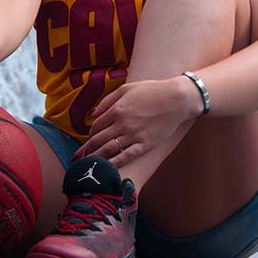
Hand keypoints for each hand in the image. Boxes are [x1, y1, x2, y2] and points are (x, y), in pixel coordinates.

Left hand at [73, 76, 196, 166]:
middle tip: (80, 158)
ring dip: (96, 158)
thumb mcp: (126, 89)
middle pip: (98, 140)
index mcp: (117, 109)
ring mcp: (134, 135)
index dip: (90, 134)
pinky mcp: (146, 144)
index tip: (89, 139)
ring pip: (109, 150)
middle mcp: (122, 124)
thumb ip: (107, 101)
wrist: (177, 99)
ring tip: (89, 165)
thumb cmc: (152, 91)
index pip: (96, 126)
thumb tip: (92, 114)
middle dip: (87, 149)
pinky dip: (115, 163)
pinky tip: (107, 168)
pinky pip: (127, 156)